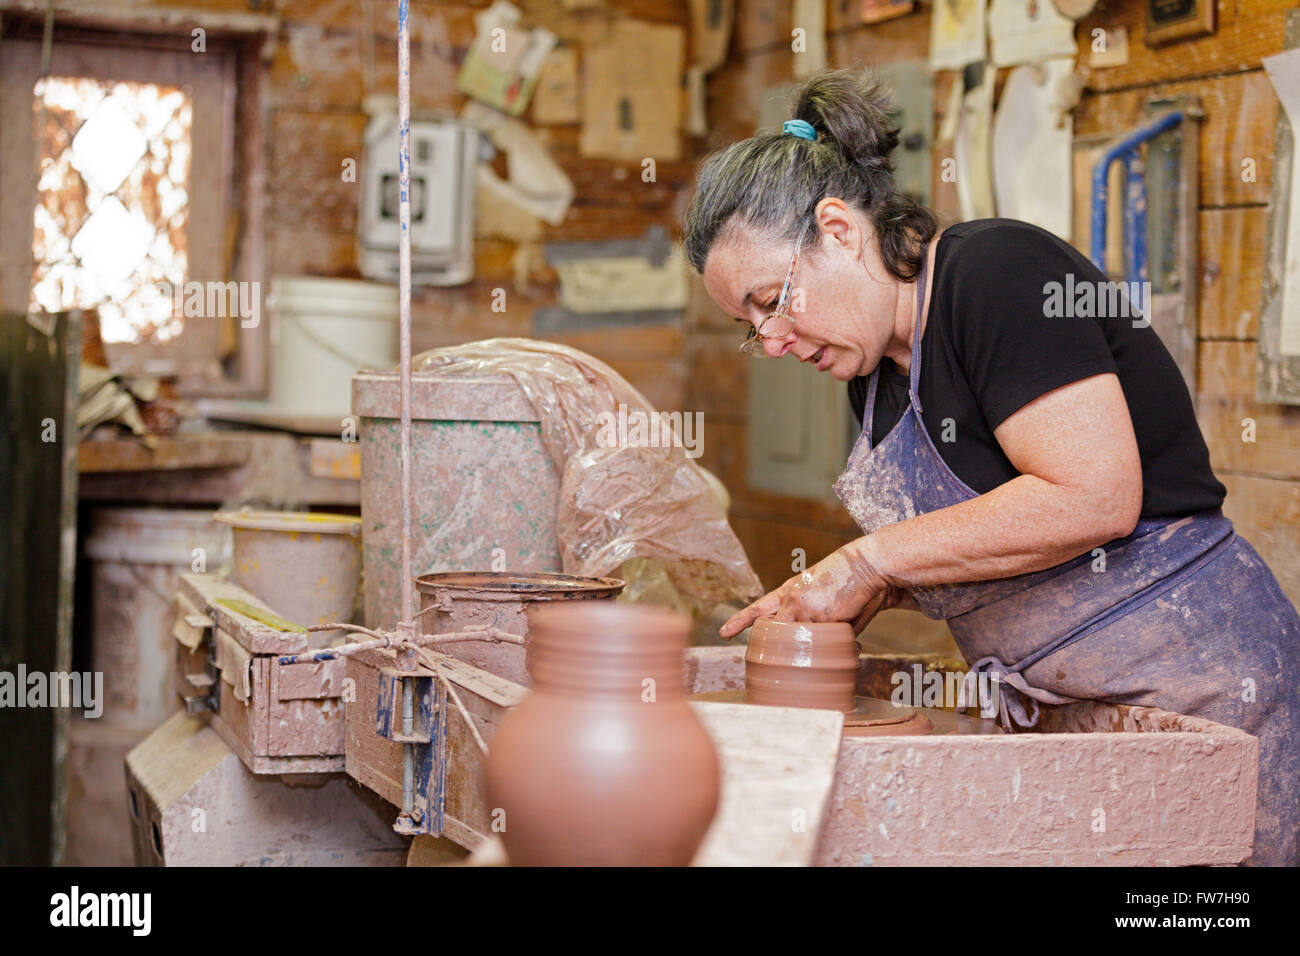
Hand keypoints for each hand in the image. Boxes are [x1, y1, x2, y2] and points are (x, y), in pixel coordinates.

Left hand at [719, 536, 905, 638]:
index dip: (740, 621)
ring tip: (820, 638)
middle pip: (773, 630)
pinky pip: (820, 643)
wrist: (867, 565)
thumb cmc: (851, 581)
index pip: (758, 608)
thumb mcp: (823, 594)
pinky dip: (830, 645)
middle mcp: (792, 600)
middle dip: (772, 645)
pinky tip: (839, 632)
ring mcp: (805, 611)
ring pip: (797, 641)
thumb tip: (822, 643)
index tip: (723, 633)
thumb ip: (817, 619)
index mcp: (789, 590)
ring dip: (807, 647)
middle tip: (764, 658)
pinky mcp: (822, 619)